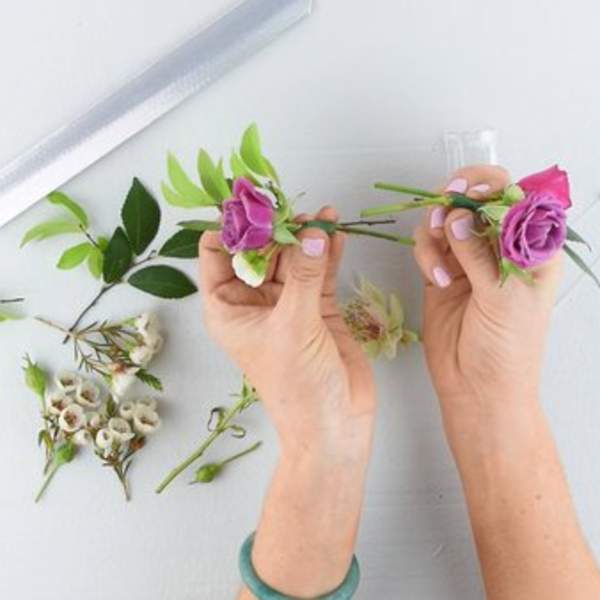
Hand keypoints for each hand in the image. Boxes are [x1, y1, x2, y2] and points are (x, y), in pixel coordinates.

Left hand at [199, 207, 375, 459]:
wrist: (335, 424)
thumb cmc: (298, 385)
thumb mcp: (293, 326)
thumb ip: (304, 275)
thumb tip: (314, 232)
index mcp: (228, 308)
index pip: (216, 254)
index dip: (230, 228)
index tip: (250, 202)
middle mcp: (254, 301)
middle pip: (259, 250)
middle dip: (276, 227)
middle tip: (294, 206)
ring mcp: (288, 302)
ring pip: (292, 256)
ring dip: (306, 235)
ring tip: (322, 215)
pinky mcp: (317, 306)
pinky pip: (319, 270)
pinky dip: (327, 251)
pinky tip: (335, 231)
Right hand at [413, 166, 561, 415]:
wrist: (478, 388)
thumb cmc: (508, 348)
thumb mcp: (504, 298)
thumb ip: (479, 254)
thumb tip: (457, 215)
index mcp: (532, 248)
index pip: (515, 198)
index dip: (492, 185)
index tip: (468, 191)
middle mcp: (499, 247)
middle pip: (475, 201)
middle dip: (456, 200)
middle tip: (442, 207)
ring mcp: (467, 259)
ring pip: (445, 220)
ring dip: (435, 229)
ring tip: (437, 258)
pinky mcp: (440, 273)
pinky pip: (427, 246)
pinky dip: (426, 254)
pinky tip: (436, 279)